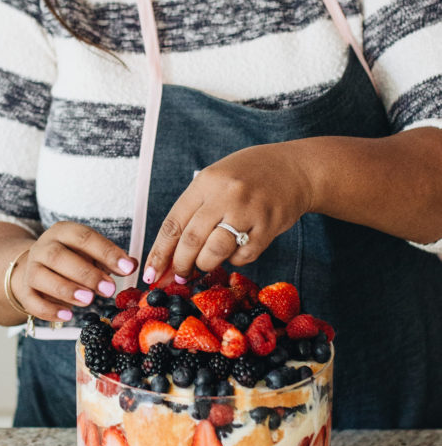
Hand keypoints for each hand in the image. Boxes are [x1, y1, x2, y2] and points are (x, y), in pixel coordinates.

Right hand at [10, 221, 136, 320]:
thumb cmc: (72, 260)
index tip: (127, 268)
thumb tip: (132, 265)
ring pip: (42, 277)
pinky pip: (32, 301)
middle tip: (109, 289)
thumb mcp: (91, 254)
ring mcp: (31, 268)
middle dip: (86, 273)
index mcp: (63, 232)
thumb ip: (110, 259)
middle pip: (59, 256)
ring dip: (66, 290)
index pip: (83, 237)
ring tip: (89, 301)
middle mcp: (44, 247)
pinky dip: (50, 310)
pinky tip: (68, 316)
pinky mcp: (24, 291)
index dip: (106, 252)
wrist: (36, 268)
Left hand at [144, 143, 314, 282]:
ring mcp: (248, 210)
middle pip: (190, 240)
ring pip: (214, 252)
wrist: (296, 169)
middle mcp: (225, 194)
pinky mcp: (268, 226)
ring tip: (204, 264)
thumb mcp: (215, 180)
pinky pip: (243, 256)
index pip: (173, 223)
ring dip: (204, 265)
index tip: (150, 274)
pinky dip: (235, 260)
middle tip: (179, 275)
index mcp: (205, 182)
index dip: (159, 253)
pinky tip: (235, 251)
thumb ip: (194, 211)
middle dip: (180, 265)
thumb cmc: (248, 176)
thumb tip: (170, 253)